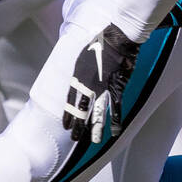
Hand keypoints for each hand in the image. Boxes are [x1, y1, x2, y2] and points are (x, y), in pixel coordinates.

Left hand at [62, 23, 141, 143]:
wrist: (115, 40)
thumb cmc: (98, 44)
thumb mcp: (81, 58)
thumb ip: (79, 71)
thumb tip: (77, 79)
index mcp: (77, 77)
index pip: (69, 100)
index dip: (67, 114)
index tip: (65, 125)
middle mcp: (87, 85)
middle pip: (81, 110)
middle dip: (78, 125)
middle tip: (74, 138)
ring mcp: (102, 88)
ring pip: (97, 112)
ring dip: (95, 128)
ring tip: (92, 141)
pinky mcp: (116, 88)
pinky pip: (116, 107)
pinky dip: (116, 120)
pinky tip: (116, 132)